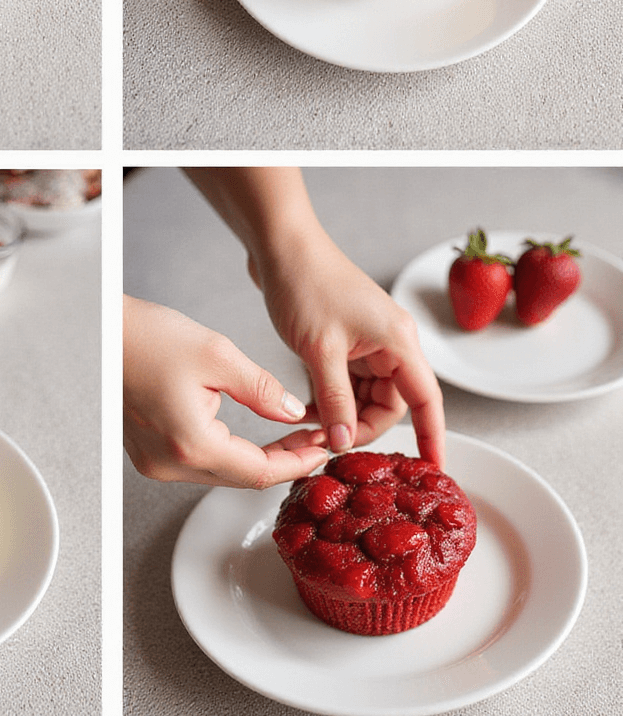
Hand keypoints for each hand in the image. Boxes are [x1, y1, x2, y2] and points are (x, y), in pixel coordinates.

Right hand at [124, 296, 329, 487]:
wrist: (98, 334)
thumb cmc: (145, 337)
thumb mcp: (216, 355)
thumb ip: (261, 390)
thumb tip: (290, 413)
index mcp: (191, 445)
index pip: (260, 472)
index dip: (298, 464)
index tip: (323, 451)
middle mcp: (170, 464)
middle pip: (242, 479)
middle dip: (284, 462)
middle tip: (315, 441)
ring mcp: (156, 462)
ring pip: (222, 473)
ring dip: (259, 459)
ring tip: (292, 437)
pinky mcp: (149, 452)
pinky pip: (201, 463)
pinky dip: (232, 453)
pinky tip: (252, 436)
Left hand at [252, 229, 444, 467]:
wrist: (280, 246)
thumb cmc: (305, 283)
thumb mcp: (319, 350)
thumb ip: (336, 400)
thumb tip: (345, 442)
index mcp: (398, 341)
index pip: (426, 400)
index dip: (431, 436)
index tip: (434, 468)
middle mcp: (391, 344)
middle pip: (391, 405)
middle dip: (361, 426)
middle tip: (329, 444)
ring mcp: (369, 344)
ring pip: (366, 398)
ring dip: (341, 415)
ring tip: (310, 426)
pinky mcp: (347, 344)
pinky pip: (347, 385)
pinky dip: (330, 400)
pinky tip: (306, 410)